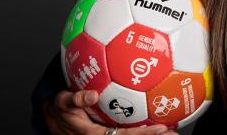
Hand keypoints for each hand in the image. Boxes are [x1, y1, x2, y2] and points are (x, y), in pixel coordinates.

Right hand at [43, 89, 179, 134]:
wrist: (52, 116)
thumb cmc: (60, 109)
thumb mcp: (63, 103)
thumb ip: (76, 99)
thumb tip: (92, 95)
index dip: (142, 133)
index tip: (160, 128)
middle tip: (173, 132)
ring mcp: (108, 133)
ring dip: (152, 134)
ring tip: (172, 130)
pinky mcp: (109, 128)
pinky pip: (128, 128)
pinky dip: (143, 124)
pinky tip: (157, 118)